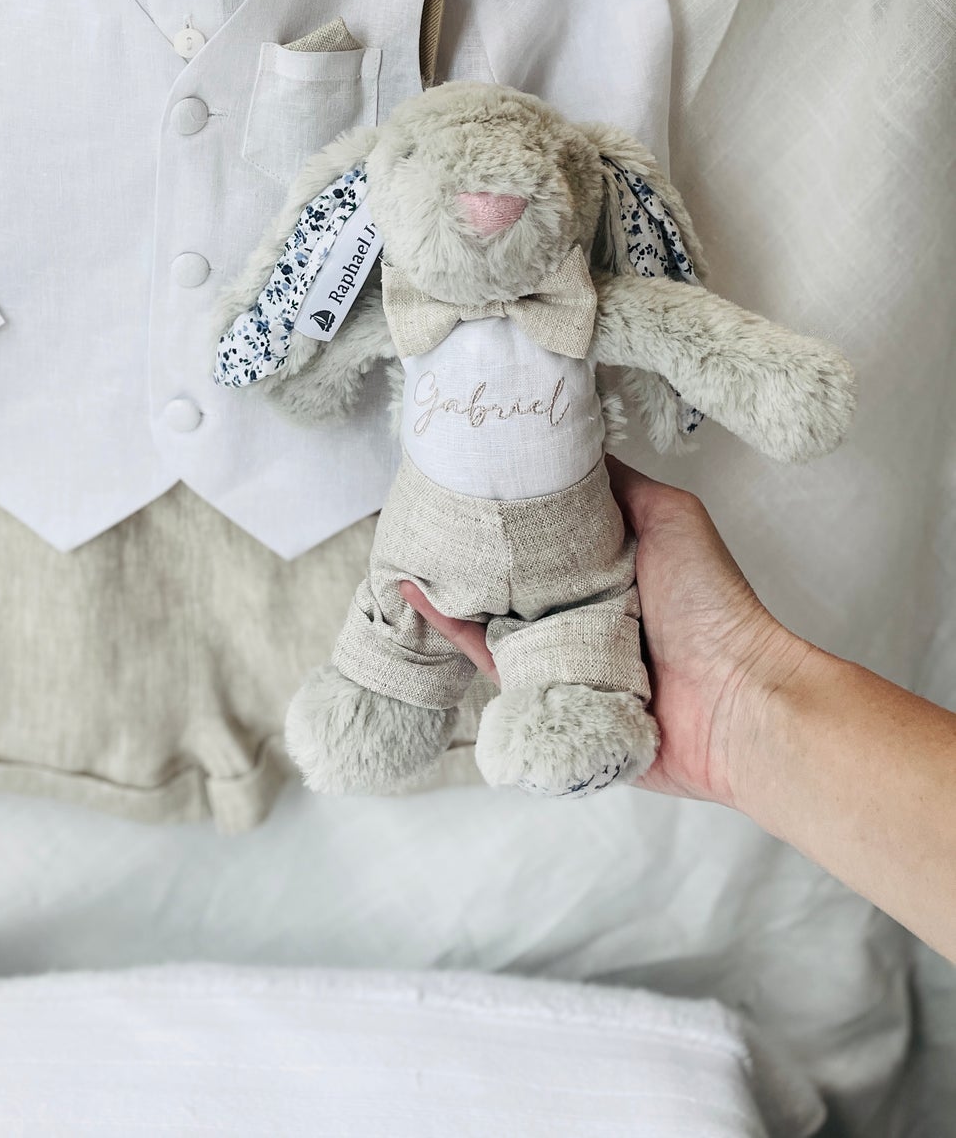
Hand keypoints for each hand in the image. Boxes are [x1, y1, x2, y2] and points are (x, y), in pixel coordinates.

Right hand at [401, 456, 809, 805]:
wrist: (734, 697)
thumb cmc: (712, 605)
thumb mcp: (670, 517)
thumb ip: (620, 487)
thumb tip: (575, 448)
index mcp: (611, 568)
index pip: (550, 536)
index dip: (515, 509)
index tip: (474, 476)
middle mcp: (584, 609)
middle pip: (518, 576)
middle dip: (478, 549)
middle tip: (431, 511)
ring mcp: (565, 653)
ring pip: (496, 617)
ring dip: (456, 589)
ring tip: (411, 552)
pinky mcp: (550, 694)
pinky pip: (495, 665)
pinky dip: (458, 635)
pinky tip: (426, 602)